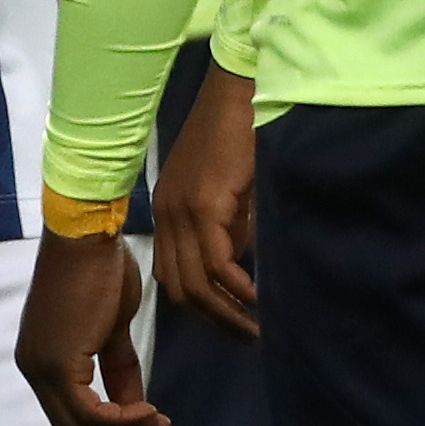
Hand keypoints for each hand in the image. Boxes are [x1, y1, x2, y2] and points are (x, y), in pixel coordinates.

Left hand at [14, 226, 167, 425]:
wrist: (88, 237)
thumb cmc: (101, 270)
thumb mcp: (113, 328)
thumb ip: (118, 369)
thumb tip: (135, 406)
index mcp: (42, 360)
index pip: (72, 416)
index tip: (151, 425)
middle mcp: (33, 370)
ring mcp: (41, 368)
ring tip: (160, 425)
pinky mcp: (56, 364)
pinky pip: (89, 412)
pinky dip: (122, 420)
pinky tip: (149, 412)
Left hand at [153, 62, 260, 339]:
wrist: (239, 90)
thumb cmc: (240, 131)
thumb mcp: (229, 190)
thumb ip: (229, 226)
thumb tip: (239, 263)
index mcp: (168, 211)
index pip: (172, 275)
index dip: (201, 307)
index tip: (231, 323)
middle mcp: (167, 214)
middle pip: (179, 288)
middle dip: (214, 319)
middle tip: (247, 336)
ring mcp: (181, 210)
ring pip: (195, 281)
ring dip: (226, 310)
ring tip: (256, 326)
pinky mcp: (203, 203)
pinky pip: (215, 260)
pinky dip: (236, 285)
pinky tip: (257, 296)